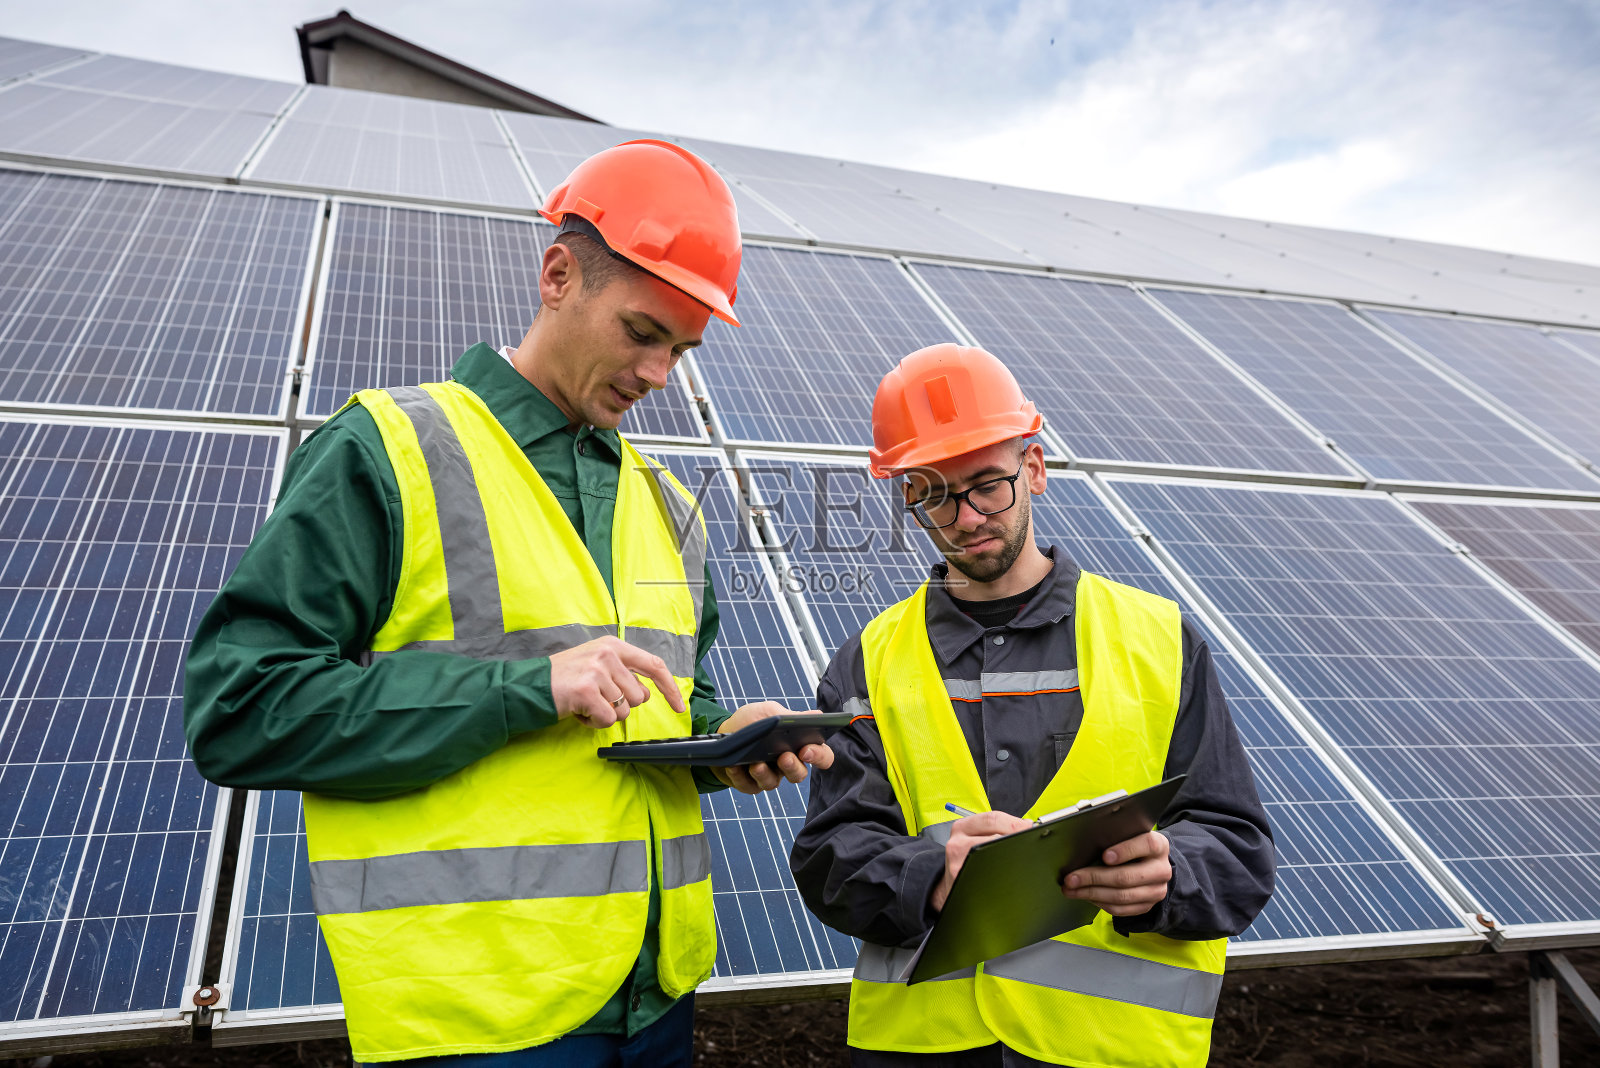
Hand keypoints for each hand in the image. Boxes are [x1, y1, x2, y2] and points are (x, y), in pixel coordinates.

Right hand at [549, 636, 684, 728]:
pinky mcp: (586, 690)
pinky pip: (607, 720)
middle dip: (621, 706)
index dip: (670, 688)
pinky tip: (579, 711)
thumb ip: (623, 673)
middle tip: (596, 698)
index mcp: (614, 646)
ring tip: (585, 703)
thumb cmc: (566, 678)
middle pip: (639, 697)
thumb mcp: (597, 664)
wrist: (530, 685)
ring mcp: (597, 671)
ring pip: (623, 711)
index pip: (654, 666)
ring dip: (605, 714)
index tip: (680, 706)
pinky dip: (593, 722)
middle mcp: (608, 654)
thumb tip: (648, 692)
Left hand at [711, 702, 835, 793]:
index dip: (819, 756)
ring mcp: (769, 776)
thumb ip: (789, 716)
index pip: (821, 755)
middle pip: (799, 774)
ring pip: (773, 784)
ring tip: (756, 763)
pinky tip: (734, 766)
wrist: (721, 732)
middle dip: (793, 767)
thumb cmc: (750, 722)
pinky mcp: (750, 785)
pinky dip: (740, 776)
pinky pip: (748, 786)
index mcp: (799, 745)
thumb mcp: (769, 712)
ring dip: (764, 774)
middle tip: (784, 757)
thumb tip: (816, 715)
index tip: (807, 749)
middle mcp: (787, 764)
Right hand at [930, 811, 1032, 911]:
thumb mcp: (975, 837)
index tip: (1030, 827)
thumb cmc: (969, 858)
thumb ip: (996, 828)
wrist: (952, 884)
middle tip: (1029, 841)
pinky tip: (1007, 871)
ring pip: (992, 853)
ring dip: (1010, 854)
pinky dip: (1003, 871)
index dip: (1014, 822)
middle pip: (994, 834)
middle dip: (1015, 836)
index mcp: (962, 827)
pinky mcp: (962, 879)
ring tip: (1017, 856)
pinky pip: (990, 873)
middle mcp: (957, 843)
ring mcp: (958, 863)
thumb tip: (1026, 825)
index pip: (991, 818)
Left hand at [1061, 830, 1171, 916]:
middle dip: (1094, 878)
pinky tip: (1085, 896)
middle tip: (1071, 878)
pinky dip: (1099, 903)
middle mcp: (1161, 870)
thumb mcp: (1129, 836)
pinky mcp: (1147, 906)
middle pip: (1127, 877)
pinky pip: (1121, 909)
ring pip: (1121, 896)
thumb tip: (1084, 846)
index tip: (1105, 856)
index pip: (1147, 845)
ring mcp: (1156, 891)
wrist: (1151, 865)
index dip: (1125, 850)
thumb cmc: (1132, 846)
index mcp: (1159, 846)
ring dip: (1091, 894)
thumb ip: (1114, 838)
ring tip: (1071, 889)